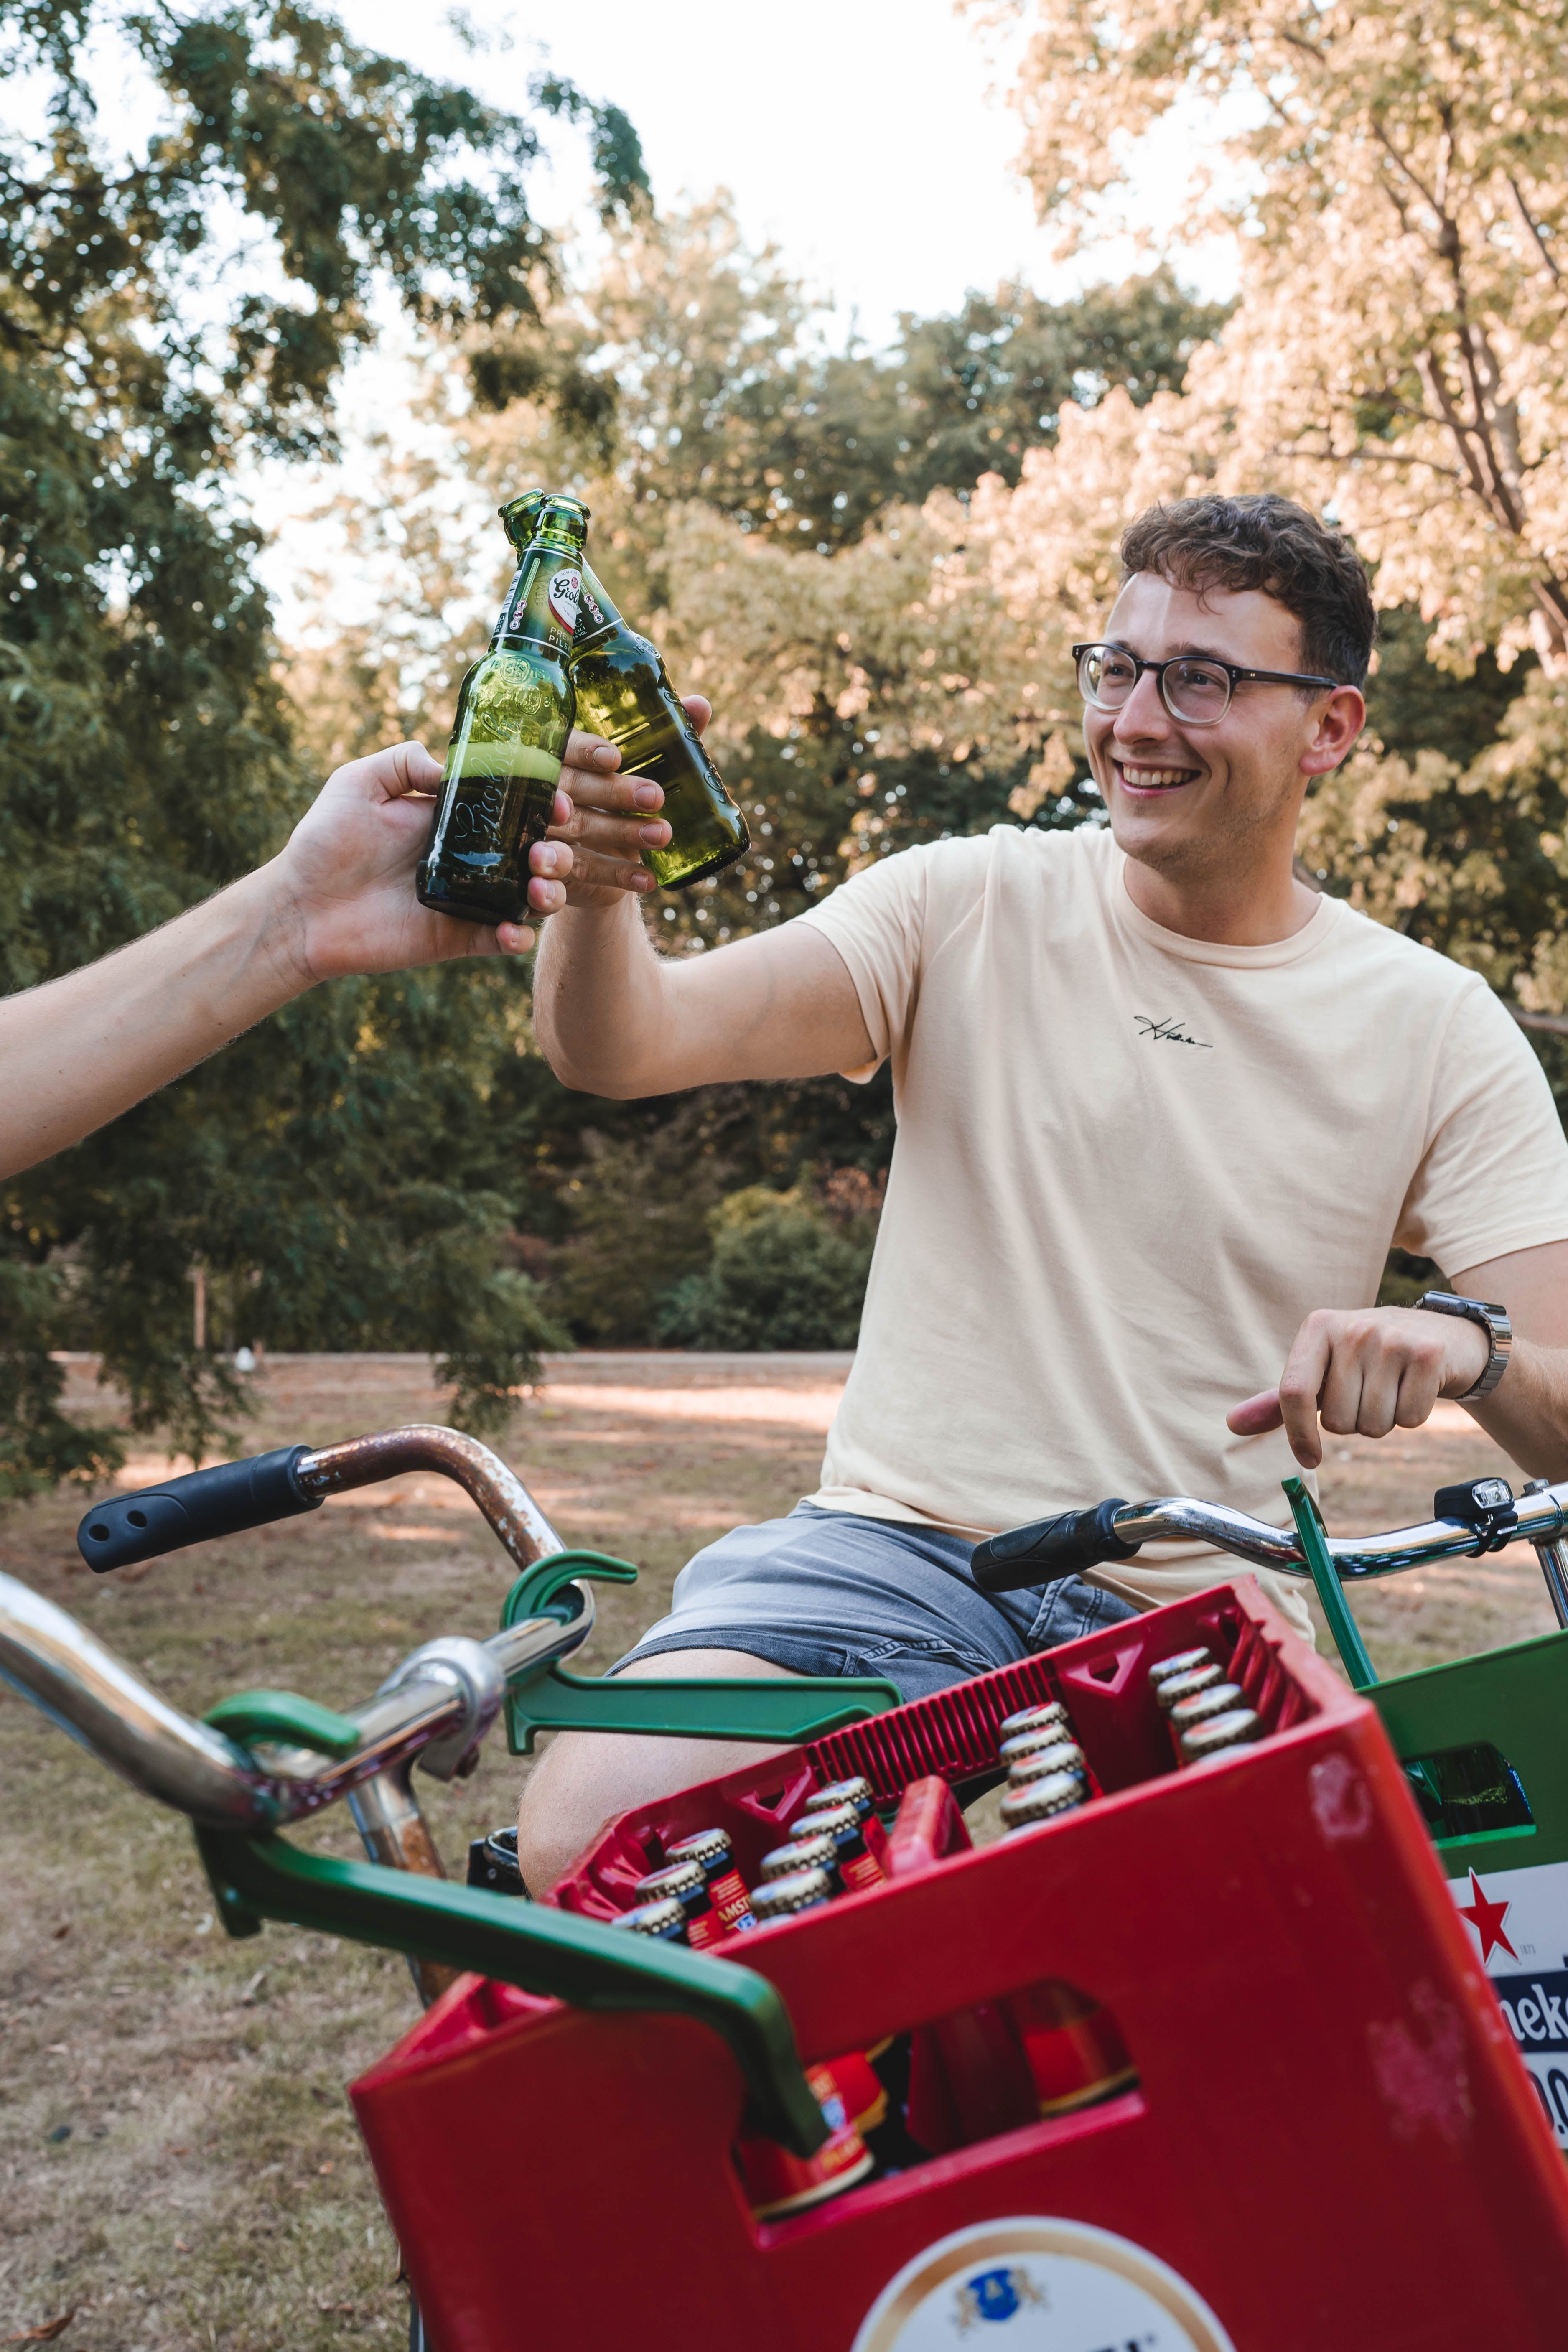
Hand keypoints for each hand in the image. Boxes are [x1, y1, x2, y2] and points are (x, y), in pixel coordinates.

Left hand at [271, 741, 572, 981]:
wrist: (302, 906)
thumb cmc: (324, 841)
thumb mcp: (357, 782)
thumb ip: (403, 760)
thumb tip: (449, 767)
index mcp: (455, 819)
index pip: (514, 807)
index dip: (544, 802)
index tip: (556, 800)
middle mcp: (470, 859)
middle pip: (535, 854)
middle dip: (556, 851)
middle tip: (543, 851)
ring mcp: (467, 900)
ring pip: (531, 898)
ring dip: (549, 893)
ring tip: (537, 887)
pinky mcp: (458, 937)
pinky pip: (502, 940)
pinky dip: (518, 937)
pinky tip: (513, 930)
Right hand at [548, 699, 711, 907]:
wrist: (596, 858)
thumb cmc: (614, 796)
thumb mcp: (638, 765)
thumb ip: (664, 734)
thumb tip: (700, 705)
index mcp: (556, 755)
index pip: (562, 745)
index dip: (585, 751)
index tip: (614, 757)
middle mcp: (541, 790)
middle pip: (571, 787)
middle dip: (613, 792)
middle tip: (656, 796)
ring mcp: (541, 830)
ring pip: (578, 828)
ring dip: (621, 832)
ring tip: (662, 834)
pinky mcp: (551, 869)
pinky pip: (581, 871)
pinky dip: (617, 875)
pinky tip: (649, 879)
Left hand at [1227, 1306, 1490, 1468]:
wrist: (1439, 1334)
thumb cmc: (1368, 1358)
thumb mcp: (1323, 1369)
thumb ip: (1280, 1400)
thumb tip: (1233, 1424)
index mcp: (1317, 1328)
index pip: (1293, 1392)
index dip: (1298, 1433)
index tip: (1309, 1458)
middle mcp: (1352, 1328)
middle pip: (1338, 1420)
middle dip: (1353, 1422)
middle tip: (1367, 1395)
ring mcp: (1391, 1338)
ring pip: (1374, 1425)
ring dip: (1382, 1421)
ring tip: (1391, 1390)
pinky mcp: (1427, 1354)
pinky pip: (1410, 1419)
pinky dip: (1412, 1416)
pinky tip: (1415, 1388)